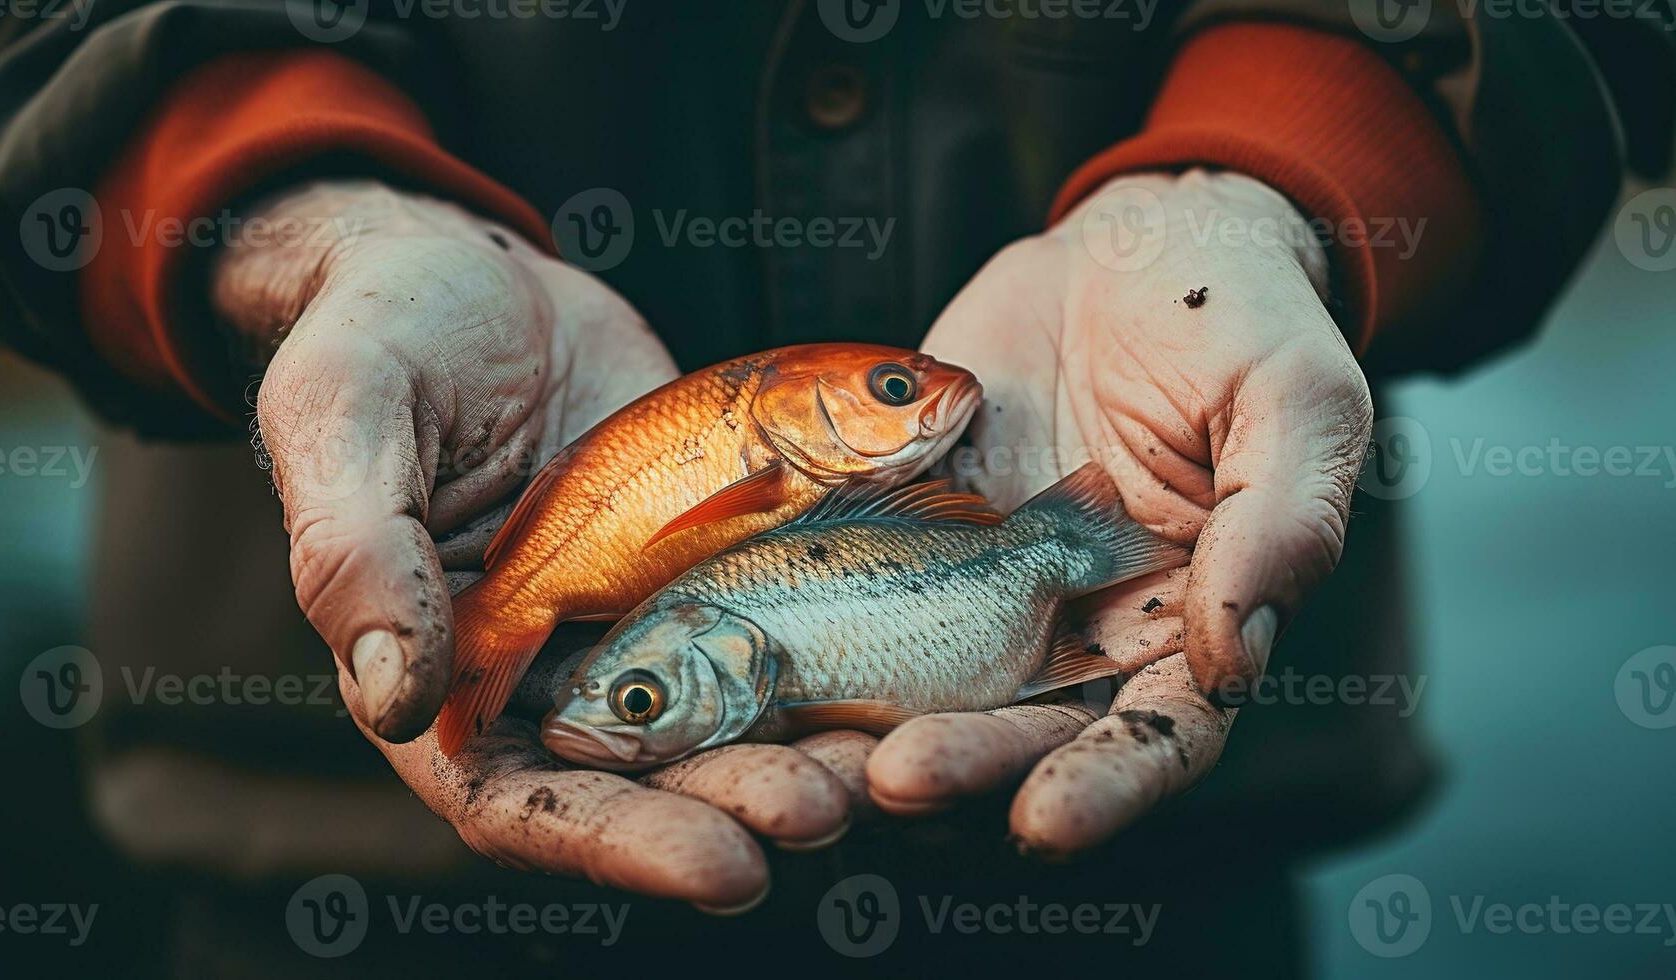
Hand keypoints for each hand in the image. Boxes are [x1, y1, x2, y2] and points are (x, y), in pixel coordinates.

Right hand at [218, 180, 861, 907]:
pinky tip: (912, 666)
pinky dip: (839, 648)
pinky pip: (778, 616)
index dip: (621, 847)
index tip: (723, 868)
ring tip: (893, 763)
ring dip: (805, 749)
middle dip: (740, 802)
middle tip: (830, 806)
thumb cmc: (380, 336)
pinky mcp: (707, 564)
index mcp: (443, 671)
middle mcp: (548, 671)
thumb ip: (357, 555)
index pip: (521, 805)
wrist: (478, 273)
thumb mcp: (345, 419)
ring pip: (728, 714)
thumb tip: (393, 697)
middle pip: (648, 781)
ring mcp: (637, 620)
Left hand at [876, 169, 1371, 853]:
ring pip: (929, 677)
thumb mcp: (1297, 397)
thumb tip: (1238, 656)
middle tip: (899, 784)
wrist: (1130, 247)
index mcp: (1190, 620)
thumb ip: (1287, 519)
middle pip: (1025, 726)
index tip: (1044, 823)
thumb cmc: (1242, 318)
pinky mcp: (909, 530)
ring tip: (821, 756)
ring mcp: (985, 582)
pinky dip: (811, 625)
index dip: (1105, 786)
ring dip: (876, 723)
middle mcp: (1082, 624)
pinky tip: (761, 654)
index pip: (1158, 734)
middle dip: (967, 763)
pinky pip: (854, 583)